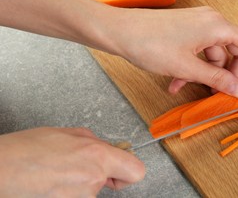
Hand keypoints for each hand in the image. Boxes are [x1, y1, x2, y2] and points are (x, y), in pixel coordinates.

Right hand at [0, 127, 144, 196]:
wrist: (1, 170)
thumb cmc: (27, 149)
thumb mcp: (69, 133)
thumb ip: (94, 142)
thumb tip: (105, 149)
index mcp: (97, 156)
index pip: (136, 171)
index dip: (128, 171)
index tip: (119, 170)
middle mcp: (92, 180)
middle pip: (108, 182)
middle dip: (98, 175)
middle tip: (76, 167)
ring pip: (90, 191)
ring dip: (78, 182)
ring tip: (57, 172)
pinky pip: (77, 197)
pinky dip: (68, 192)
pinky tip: (52, 182)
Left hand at [96, 6, 237, 97]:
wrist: (119, 30)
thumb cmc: (151, 45)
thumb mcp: (187, 67)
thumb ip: (216, 79)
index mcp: (218, 26)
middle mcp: (212, 22)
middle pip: (234, 51)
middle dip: (229, 74)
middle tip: (221, 93)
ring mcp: (199, 24)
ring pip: (214, 53)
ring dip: (206, 74)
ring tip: (188, 89)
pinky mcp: (187, 29)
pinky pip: (199, 50)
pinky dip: (193, 67)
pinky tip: (177, 83)